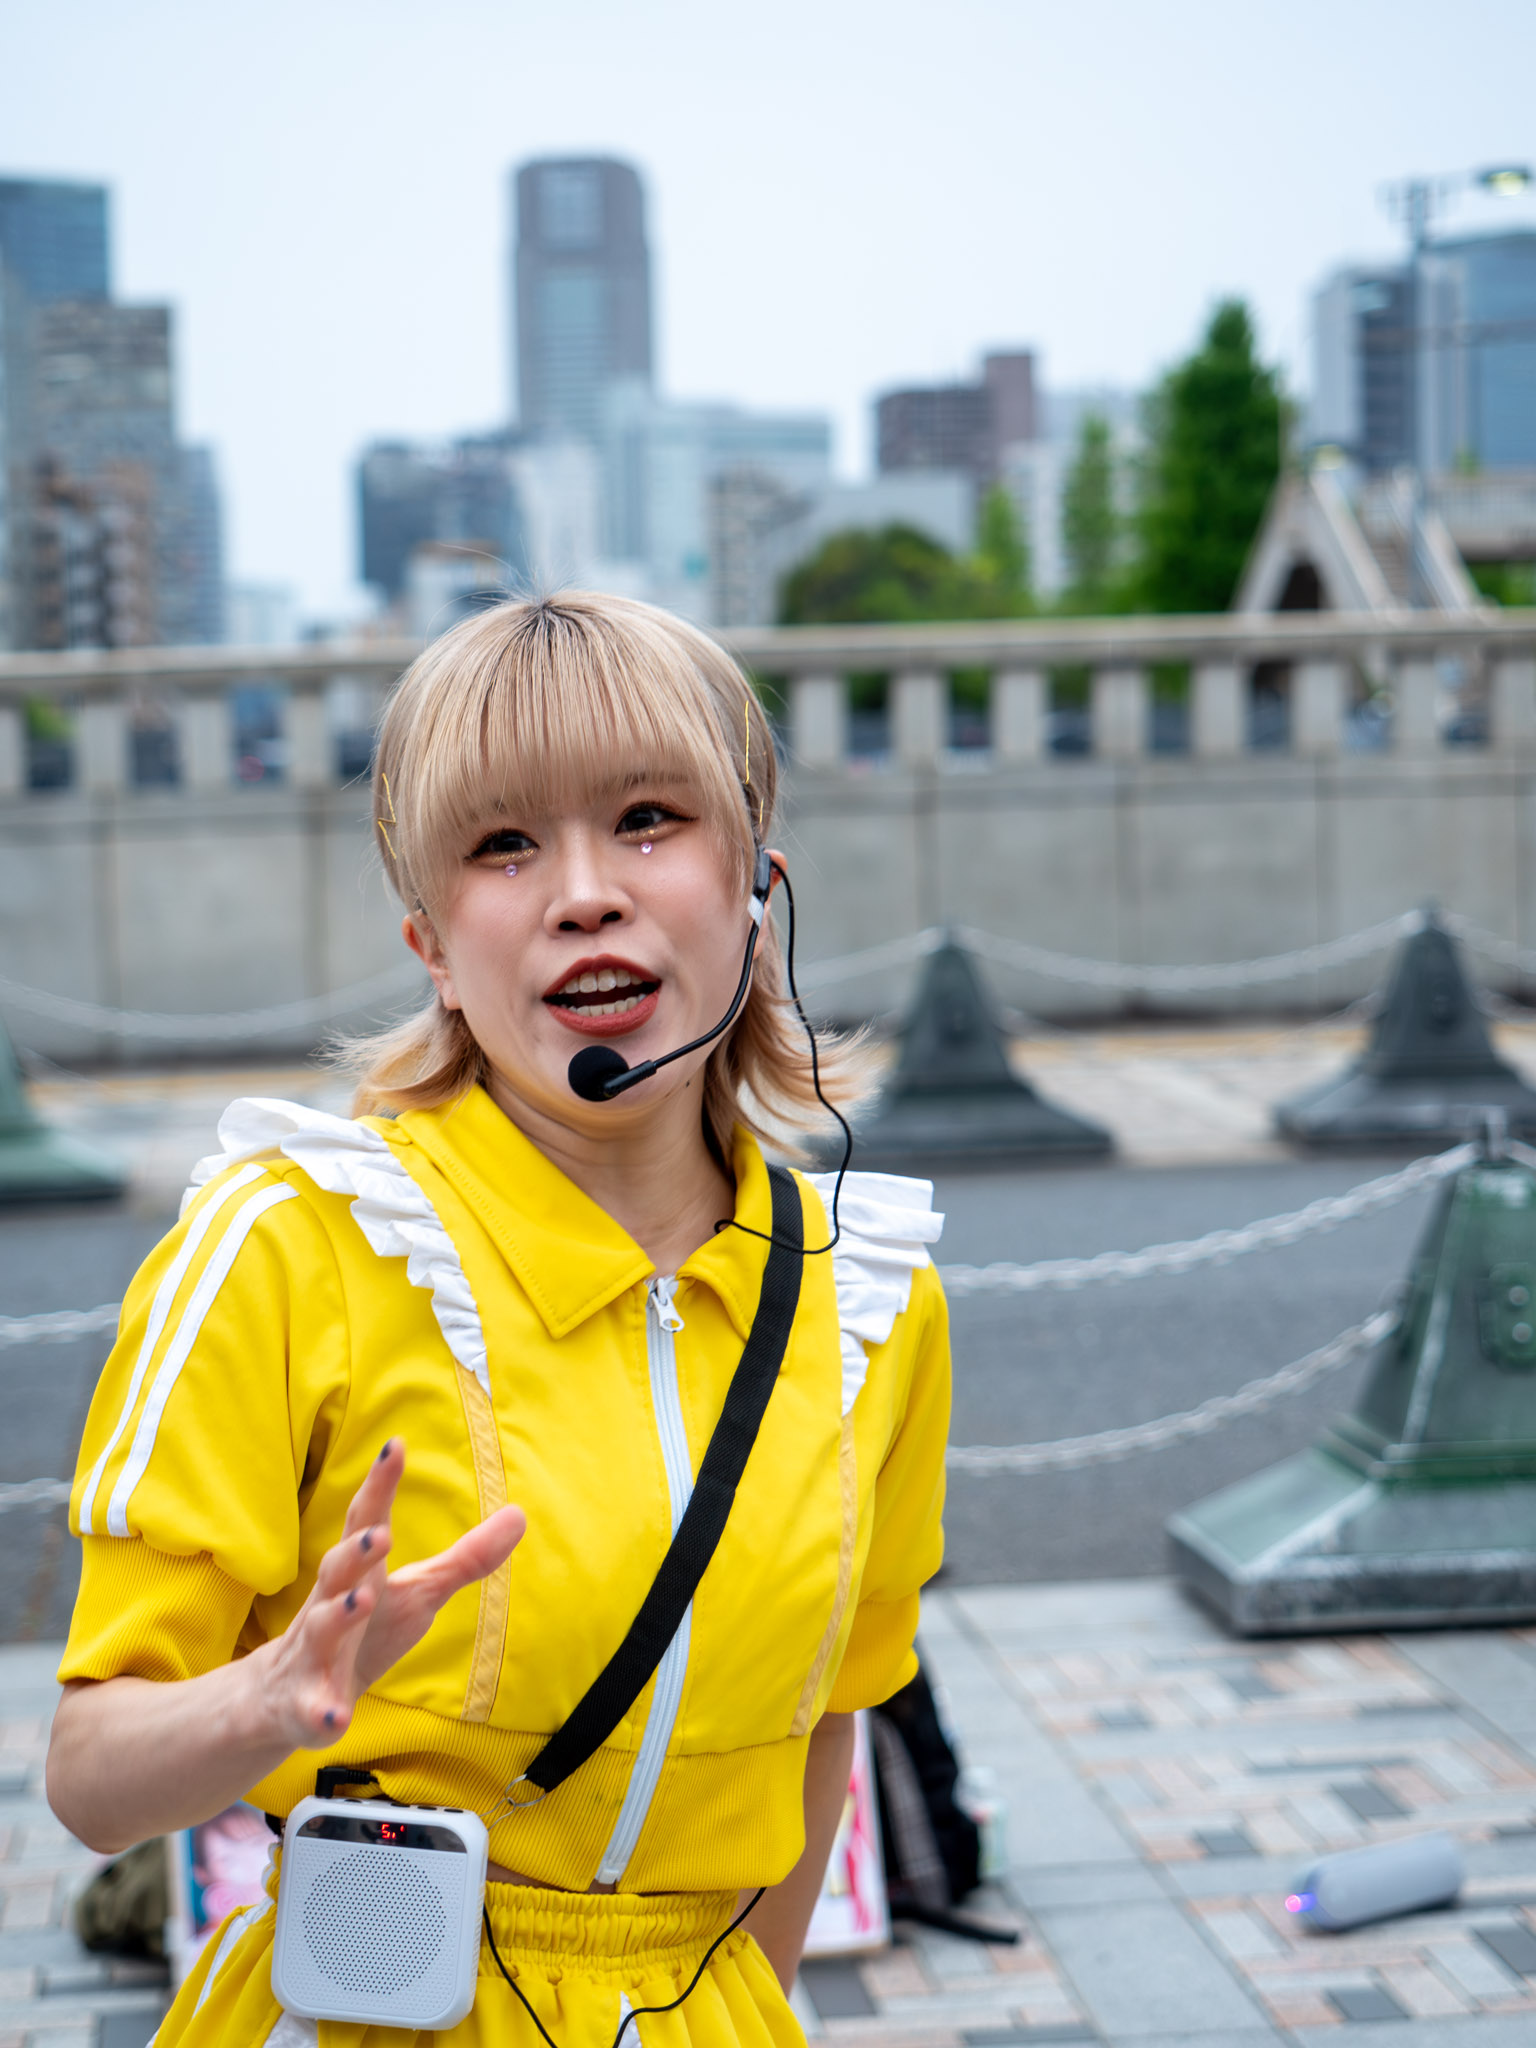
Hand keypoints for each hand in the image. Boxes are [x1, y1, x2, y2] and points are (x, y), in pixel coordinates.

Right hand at [249, 1439, 524, 1749]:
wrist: (290, 1696)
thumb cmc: (366, 1630)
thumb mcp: (418, 1592)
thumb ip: (466, 1558)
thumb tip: (520, 1515)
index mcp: (359, 1572)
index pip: (368, 1520)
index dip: (380, 1484)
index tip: (394, 1446)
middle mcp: (330, 1604)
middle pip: (337, 1568)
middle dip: (356, 1550)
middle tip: (380, 1533)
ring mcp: (313, 1654)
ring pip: (320, 1629)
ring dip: (339, 1613)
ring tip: (361, 1599)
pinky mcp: (307, 1705)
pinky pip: (312, 1709)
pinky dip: (322, 1713)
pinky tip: (334, 1719)